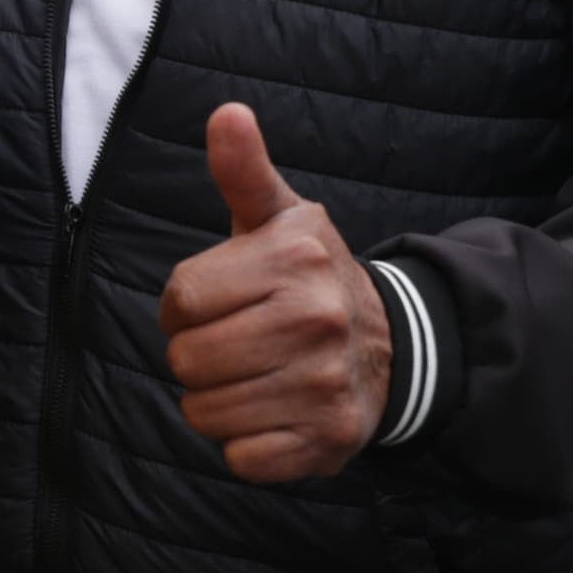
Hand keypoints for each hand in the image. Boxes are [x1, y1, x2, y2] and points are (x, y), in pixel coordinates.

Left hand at [158, 104, 390, 482]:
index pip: (180, 302)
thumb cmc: (309, 278)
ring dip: (216, 401)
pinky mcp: (327, 439)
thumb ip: (244, 170)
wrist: (393, 348)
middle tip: (237, 342)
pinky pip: (239, 457)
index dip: (183, 308)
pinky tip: (274, 411)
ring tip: (255, 376)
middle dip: (197, 356)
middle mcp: (315, 320)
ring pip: (204, 413)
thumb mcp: (281, 218)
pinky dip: (245, 443)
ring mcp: (324, 384)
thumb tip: (226, 114)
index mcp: (296, 260)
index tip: (217, 303)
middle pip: (186, 360)